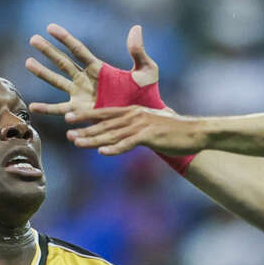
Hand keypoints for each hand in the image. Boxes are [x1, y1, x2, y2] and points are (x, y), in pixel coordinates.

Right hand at [25, 23, 160, 120]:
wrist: (146, 118)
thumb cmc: (148, 94)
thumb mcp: (147, 70)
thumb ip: (139, 52)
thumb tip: (136, 28)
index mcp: (99, 69)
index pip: (78, 50)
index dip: (65, 39)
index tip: (50, 28)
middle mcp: (86, 80)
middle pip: (63, 63)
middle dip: (48, 52)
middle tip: (33, 39)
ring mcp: (81, 96)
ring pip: (57, 82)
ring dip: (43, 73)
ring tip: (28, 62)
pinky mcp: (81, 112)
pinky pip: (60, 110)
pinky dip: (47, 109)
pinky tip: (33, 106)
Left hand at [67, 104, 208, 156]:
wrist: (195, 132)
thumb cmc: (173, 131)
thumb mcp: (151, 126)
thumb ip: (134, 130)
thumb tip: (124, 136)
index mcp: (133, 111)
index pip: (104, 113)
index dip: (85, 116)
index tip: (68, 118)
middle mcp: (134, 116)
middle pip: (104, 124)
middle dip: (85, 130)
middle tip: (68, 135)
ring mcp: (141, 125)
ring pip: (112, 134)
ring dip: (94, 139)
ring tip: (78, 143)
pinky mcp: (150, 136)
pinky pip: (129, 143)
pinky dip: (115, 148)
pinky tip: (103, 152)